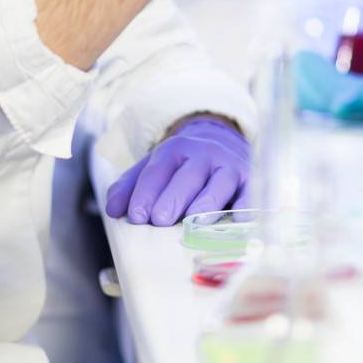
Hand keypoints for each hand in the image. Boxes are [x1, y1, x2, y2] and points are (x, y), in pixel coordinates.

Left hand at [104, 118, 249, 225]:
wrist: (223, 141)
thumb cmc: (182, 166)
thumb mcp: (154, 167)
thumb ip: (130, 186)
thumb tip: (113, 210)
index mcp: (176, 149)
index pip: (158, 171)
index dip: (146, 193)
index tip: (136, 215)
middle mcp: (204, 154)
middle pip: (188, 176)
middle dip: (174, 198)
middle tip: (160, 220)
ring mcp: (229, 165)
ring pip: (219, 183)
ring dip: (207, 202)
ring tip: (195, 221)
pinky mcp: (249, 179)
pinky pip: (249, 192)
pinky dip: (246, 205)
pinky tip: (238, 218)